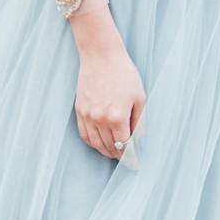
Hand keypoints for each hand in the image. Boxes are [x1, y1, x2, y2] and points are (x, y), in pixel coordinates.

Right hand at [73, 26, 146, 160]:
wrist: (100, 55)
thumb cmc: (123, 73)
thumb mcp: (140, 97)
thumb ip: (139, 121)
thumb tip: (137, 139)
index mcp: (117, 117)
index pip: (125, 146)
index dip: (131, 158)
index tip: (135, 164)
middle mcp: (100, 119)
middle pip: (110, 147)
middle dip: (119, 156)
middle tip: (127, 159)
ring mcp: (87, 115)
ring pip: (95, 144)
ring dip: (105, 151)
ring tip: (114, 153)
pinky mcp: (79, 110)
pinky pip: (84, 134)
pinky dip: (92, 143)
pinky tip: (100, 143)